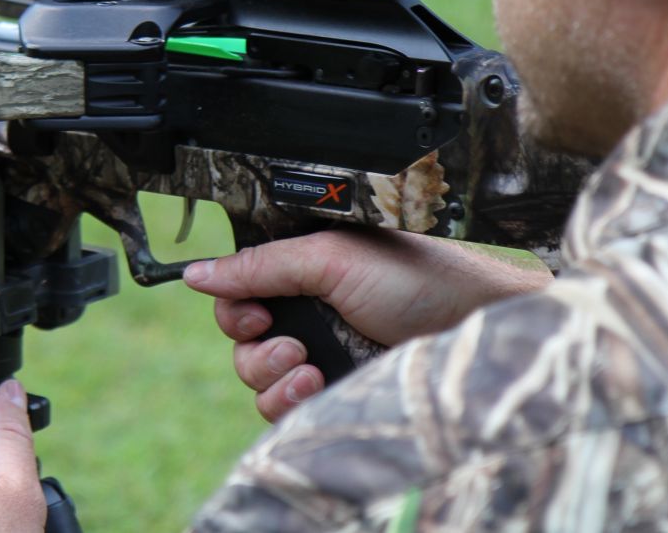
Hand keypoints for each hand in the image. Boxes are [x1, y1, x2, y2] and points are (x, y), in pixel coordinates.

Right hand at [184, 230, 551, 421]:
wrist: (471, 327)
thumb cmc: (418, 277)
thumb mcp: (330, 257)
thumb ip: (260, 266)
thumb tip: (196, 273)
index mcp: (303, 269)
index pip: (239, 291)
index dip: (234, 307)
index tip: (253, 314)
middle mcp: (307, 312)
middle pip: (239, 339)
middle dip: (253, 344)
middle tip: (285, 341)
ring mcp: (319, 354)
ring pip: (255, 378)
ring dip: (269, 374)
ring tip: (305, 364)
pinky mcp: (332, 395)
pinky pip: (279, 410)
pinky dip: (286, 400)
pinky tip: (315, 385)